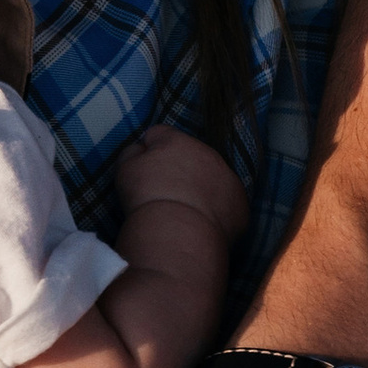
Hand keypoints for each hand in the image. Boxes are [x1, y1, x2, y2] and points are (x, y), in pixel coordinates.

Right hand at [114, 127, 248, 244]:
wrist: (179, 233)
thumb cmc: (148, 199)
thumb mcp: (125, 168)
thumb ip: (133, 152)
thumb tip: (142, 149)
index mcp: (177, 140)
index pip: (160, 135)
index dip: (149, 152)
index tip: (145, 171)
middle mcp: (207, 153)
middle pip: (191, 155)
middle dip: (180, 169)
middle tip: (167, 193)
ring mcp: (228, 178)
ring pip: (213, 178)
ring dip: (202, 188)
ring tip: (185, 212)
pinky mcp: (241, 204)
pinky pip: (228, 203)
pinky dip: (217, 211)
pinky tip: (202, 224)